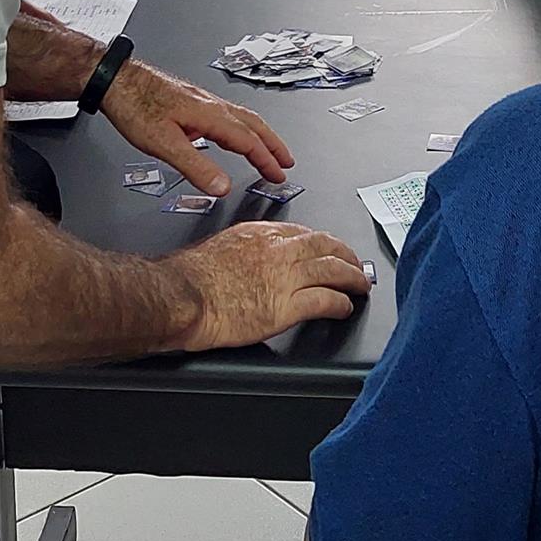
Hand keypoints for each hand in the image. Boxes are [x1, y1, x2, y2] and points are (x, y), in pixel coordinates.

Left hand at [101, 61, 292, 194]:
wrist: (115, 79)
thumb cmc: (134, 105)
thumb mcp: (163, 144)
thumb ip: (195, 167)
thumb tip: (222, 187)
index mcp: (209, 114)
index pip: (248, 140)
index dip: (265, 159)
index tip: (278, 175)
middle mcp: (210, 104)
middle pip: (253, 124)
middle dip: (273, 145)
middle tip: (286, 162)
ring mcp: (201, 100)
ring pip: (241, 117)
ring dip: (259, 135)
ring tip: (268, 150)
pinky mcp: (190, 101)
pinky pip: (226, 114)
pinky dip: (240, 127)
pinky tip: (229, 134)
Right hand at [172, 222, 371, 351]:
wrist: (181, 296)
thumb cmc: (189, 277)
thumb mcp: (219, 246)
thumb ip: (241, 250)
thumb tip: (246, 260)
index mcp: (259, 234)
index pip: (301, 232)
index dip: (320, 241)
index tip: (326, 247)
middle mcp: (277, 250)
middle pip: (324, 245)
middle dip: (345, 253)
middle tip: (354, 261)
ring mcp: (285, 277)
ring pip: (333, 269)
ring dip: (352, 277)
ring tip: (360, 284)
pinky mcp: (287, 306)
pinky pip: (325, 301)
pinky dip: (340, 303)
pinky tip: (345, 308)